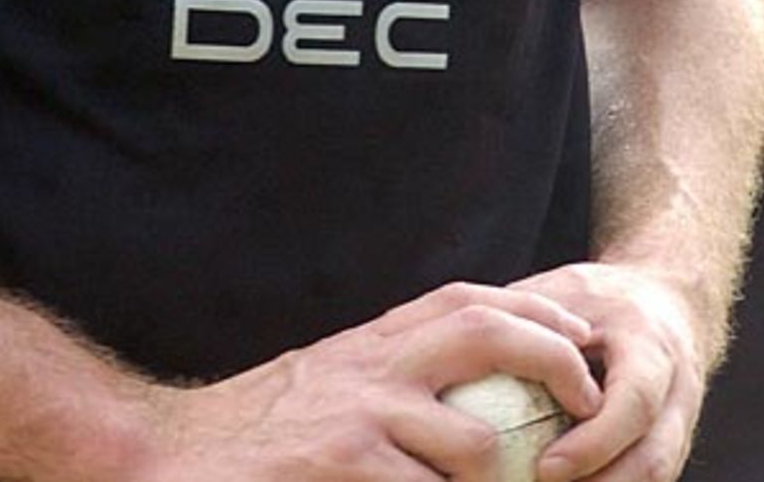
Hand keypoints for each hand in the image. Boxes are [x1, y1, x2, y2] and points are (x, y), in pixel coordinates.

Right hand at [132, 280, 603, 480]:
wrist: (174, 453)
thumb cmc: (258, 428)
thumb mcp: (331, 381)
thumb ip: (389, 374)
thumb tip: (452, 389)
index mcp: (374, 341)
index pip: (468, 299)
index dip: (533, 308)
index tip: (579, 330)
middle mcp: (376, 365)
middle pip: (486, 330)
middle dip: (552, 356)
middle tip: (589, 398)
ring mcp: (362, 415)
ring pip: (474, 441)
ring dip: (500, 479)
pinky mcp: (345, 465)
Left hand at [512, 262, 704, 480]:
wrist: (662, 305)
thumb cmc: (603, 298)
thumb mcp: (568, 292)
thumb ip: (528, 321)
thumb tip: (467, 349)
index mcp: (651, 346)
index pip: (636, 402)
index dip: (595, 442)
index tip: (546, 467)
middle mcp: (676, 395)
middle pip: (652, 462)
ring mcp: (677, 430)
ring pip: (652, 480)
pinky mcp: (666, 453)